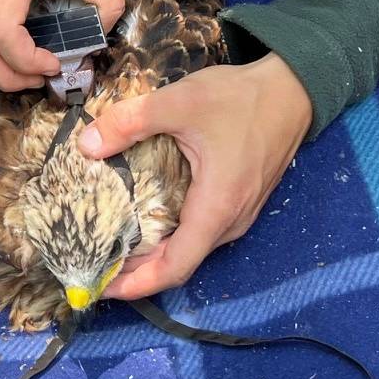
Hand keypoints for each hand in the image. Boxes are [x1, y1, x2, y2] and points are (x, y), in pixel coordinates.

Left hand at [77, 53, 312, 298]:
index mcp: (216, 209)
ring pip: (189, 247)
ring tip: (109, 245)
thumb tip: (86, 146)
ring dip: (151, 254)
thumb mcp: (180, 102)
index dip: (135, 285)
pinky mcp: (238, 202)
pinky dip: (168, 236)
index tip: (99, 288)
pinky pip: (199, 231)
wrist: (292, 90)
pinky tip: (141, 220)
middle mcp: (229, 222)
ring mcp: (237, 214)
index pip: (174, 268)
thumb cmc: (241, 99)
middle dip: (134, 271)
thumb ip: (130, 122)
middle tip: (91, 263)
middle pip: (178, 263)